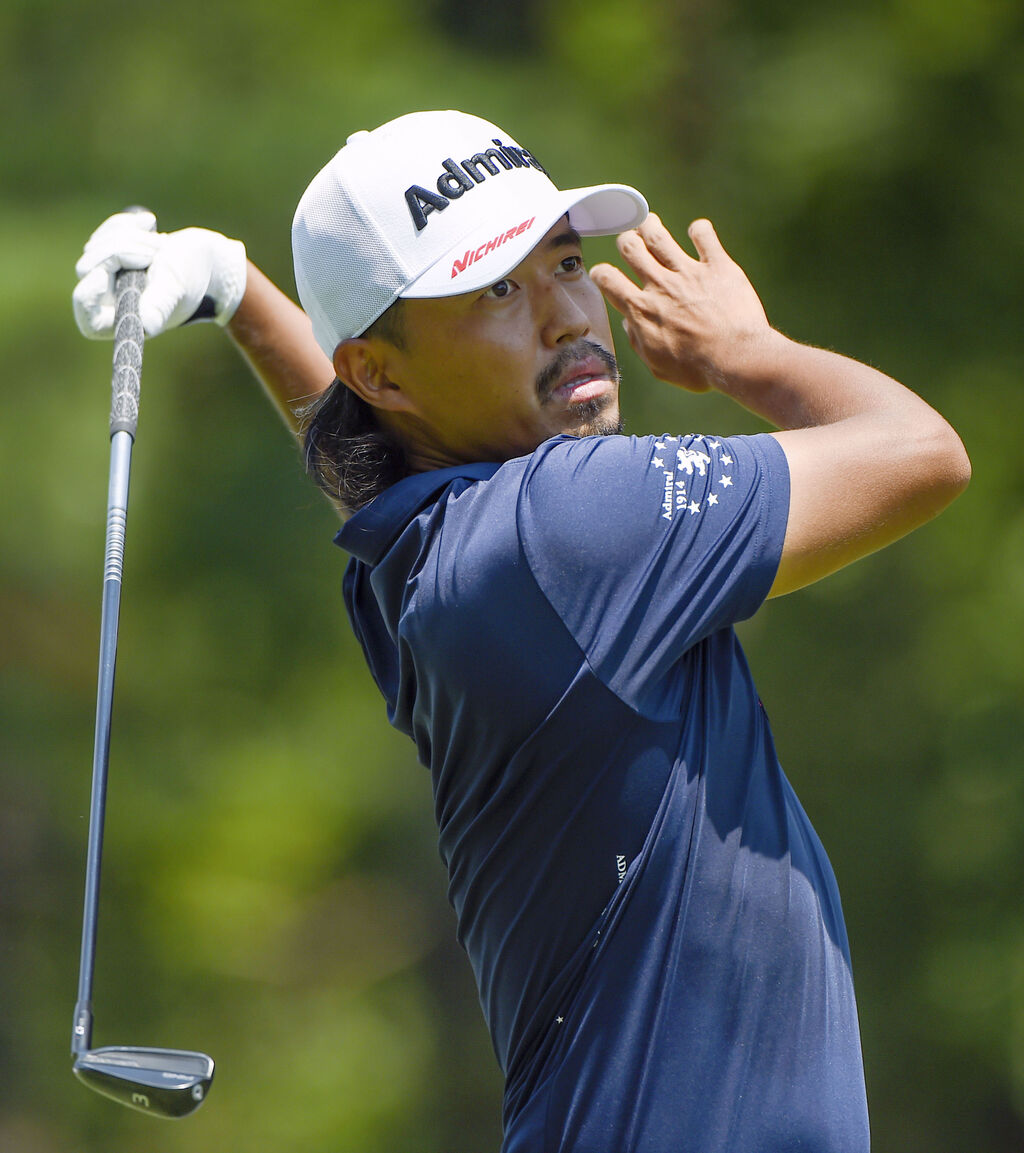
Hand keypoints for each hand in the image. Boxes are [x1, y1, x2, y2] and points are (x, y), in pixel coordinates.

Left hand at [73, 211, 246, 338]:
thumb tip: (148, 326)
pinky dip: (123, 225)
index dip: (86, 295)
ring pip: (95, 248)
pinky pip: (102, 234)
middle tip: (154, 252)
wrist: (208, 259)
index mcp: (124, 320)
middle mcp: (112, 303)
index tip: (100, 274)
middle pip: (88, 270)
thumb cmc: (194, 278)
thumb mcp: (174, 286)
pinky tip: (148, 224)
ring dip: (128, 237)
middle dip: (120, 252)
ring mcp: (109, 278)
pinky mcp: (111, 256)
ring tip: (159, 244)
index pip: (87, 316)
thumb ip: (158, 303)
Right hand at [590, 215, 770, 392]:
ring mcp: (688, 272)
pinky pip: (703, 234)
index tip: (604, 274)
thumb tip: (629, 322)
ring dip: (650, 225)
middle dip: (626, 241)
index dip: (601, 273)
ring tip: (649, 224)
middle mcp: (660, 285)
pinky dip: (699, 230)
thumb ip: (638, 341)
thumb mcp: (658, 366)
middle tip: (632, 244)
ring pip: (658, 234)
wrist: (735, 358)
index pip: (608, 280)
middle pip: (630, 247)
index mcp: (641, 310)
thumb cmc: (697, 369)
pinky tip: (698, 234)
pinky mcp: (717, 265)